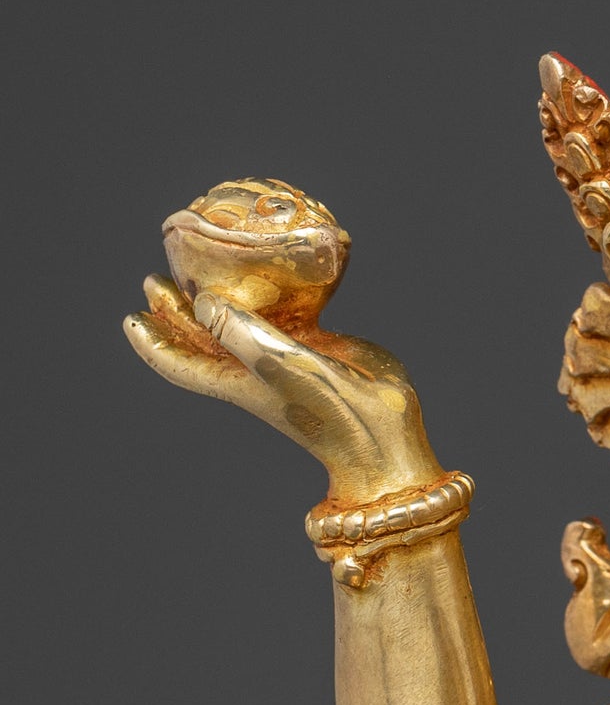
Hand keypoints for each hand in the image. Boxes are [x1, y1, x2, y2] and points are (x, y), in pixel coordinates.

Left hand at [124, 275, 438, 503]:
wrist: (382, 434)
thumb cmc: (331, 408)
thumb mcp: (281, 366)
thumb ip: (242, 333)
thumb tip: (202, 301)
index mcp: (236, 379)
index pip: (179, 362)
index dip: (152, 341)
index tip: (131, 316)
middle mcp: (253, 369)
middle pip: (202, 340)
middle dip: (176, 313)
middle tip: (157, 279)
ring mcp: (282, 359)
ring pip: (238, 327)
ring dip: (218, 302)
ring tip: (203, 270)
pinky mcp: (314, 349)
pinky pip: (281, 318)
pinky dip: (270, 299)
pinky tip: (273, 278)